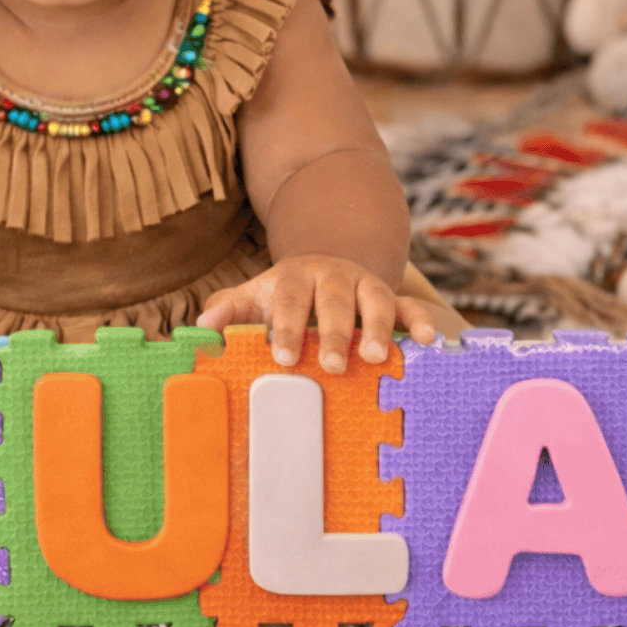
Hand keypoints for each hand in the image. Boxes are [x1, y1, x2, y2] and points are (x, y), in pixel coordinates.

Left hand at [194, 253, 437, 372]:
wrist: (326, 262)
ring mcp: (366, 286)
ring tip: (376, 358)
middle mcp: (334, 278)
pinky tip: (429, 342)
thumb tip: (197, 330)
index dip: (286, 326)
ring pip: (376, 301)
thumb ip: (228, 309)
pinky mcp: (392, 297)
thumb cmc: (284, 294)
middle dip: (334, 332)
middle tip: (331, 364)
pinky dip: (420, 321)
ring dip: (378, 328)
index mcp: (296, 278)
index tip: (281, 356)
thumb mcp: (254, 295)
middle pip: (335, 302)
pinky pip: (410, 306)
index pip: (290, 300)